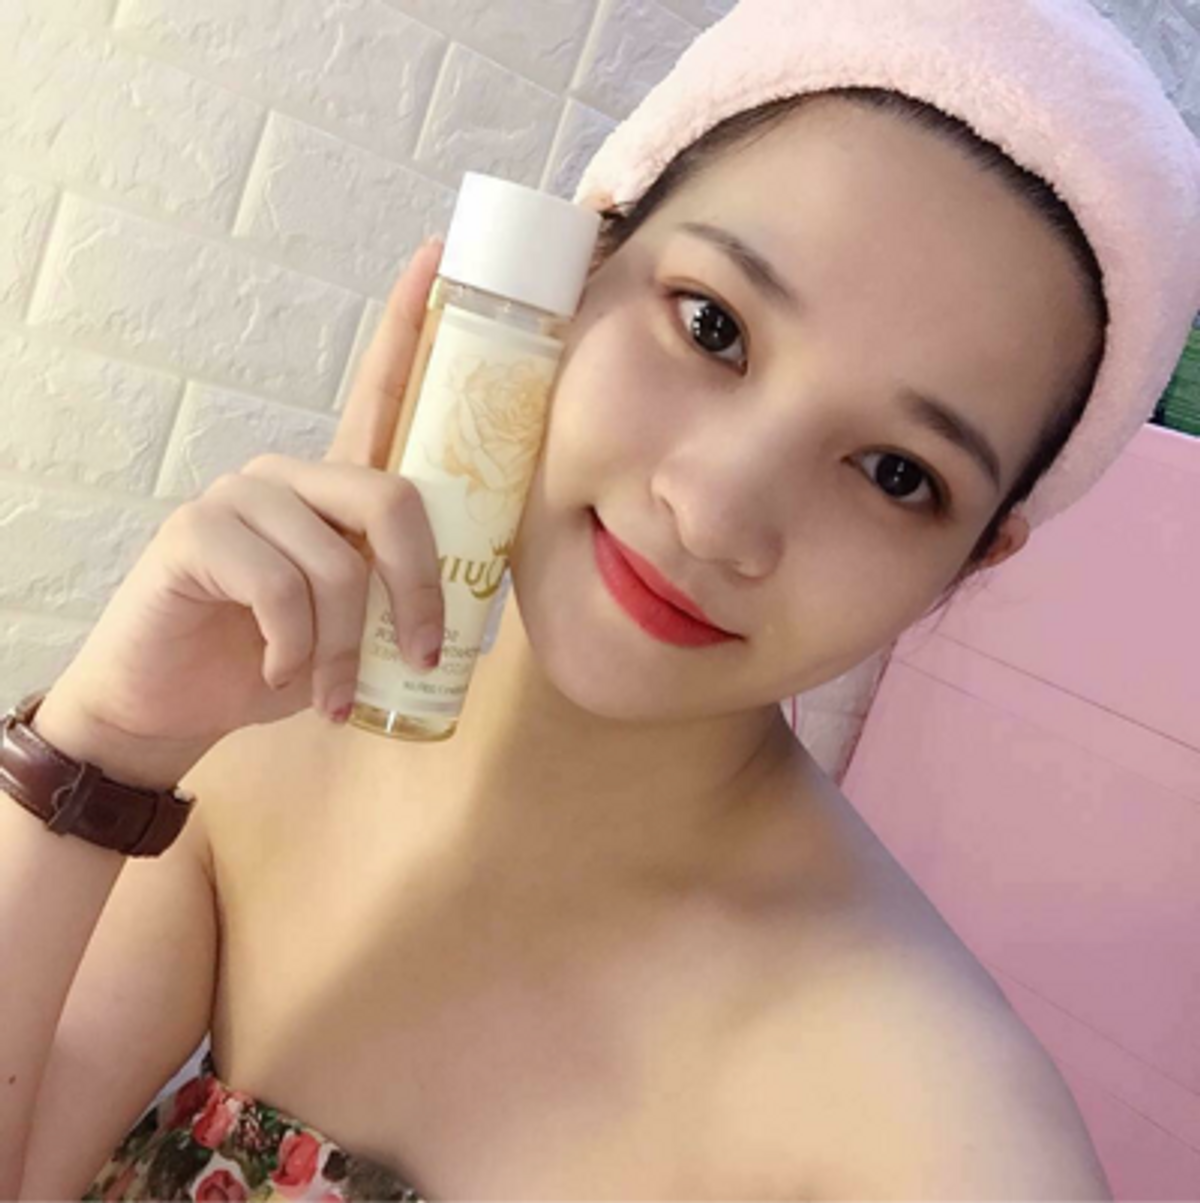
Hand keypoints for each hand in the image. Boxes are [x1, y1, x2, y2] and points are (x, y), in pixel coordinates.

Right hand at [35, 239, 447, 786]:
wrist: (177, 705)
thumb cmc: (274, 659)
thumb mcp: (356, 627)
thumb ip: (395, 594)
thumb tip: (475, 609)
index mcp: (335, 488)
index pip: (381, 395)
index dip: (411, 326)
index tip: (439, 256)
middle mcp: (291, 475)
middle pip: (390, 496)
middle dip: (417, 589)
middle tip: (419, 655)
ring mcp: (240, 495)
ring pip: (337, 563)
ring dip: (345, 648)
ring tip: (332, 692)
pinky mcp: (197, 531)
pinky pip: (282, 589)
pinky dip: (295, 650)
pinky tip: (278, 670)